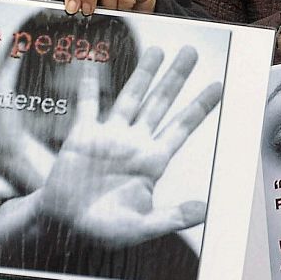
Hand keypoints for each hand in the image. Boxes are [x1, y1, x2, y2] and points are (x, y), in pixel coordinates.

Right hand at [0, 45, 223, 250]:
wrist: (63, 228)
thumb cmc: (103, 229)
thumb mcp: (141, 227)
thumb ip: (171, 218)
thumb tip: (203, 211)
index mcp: (152, 162)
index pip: (181, 127)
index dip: (199, 106)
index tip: (217, 84)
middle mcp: (134, 143)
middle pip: (161, 103)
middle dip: (176, 78)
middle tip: (191, 52)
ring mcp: (109, 137)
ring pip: (130, 98)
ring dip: (143, 74)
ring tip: (157, 50)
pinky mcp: (82, 137)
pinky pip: (87, 106)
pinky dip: (88, 86)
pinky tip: (92, 64)